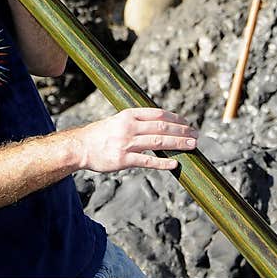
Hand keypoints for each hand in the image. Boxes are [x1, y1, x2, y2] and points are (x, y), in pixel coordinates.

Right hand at [70, 108, 198, 172]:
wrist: (80, 147)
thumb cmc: (100, 134)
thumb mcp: (118, 120)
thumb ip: (136, 121)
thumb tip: (159, 123)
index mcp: (128, 115)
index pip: (158, 114)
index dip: (175, 118)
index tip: (187, 122)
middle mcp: (129, 127)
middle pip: (162, 127)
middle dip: (182, 131)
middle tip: (196, 134)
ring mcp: (126, 143)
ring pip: (158, 143)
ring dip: (178, 144)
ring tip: (192, 145)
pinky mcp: (123, 160)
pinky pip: (147, 161)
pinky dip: (162, 163)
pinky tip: (175, 164)